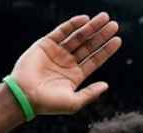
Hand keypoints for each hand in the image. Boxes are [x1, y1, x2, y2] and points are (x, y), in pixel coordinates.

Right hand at [7, 13, 121, 115]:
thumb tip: (106, 85)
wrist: (24, 96)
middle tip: (114, 25)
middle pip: (89, 46)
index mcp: (75, 76)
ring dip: (91, 27)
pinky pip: (62, 31)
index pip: (95, 60)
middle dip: (101, 35)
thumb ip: (90, 94)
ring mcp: (57, 52)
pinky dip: (73, 24)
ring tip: (104, 17)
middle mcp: (68, 62)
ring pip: (78, 36)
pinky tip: (85, 19)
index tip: (118, 40)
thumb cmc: (48, 103)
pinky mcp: (46, 44)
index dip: (106, 50)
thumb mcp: (74, 103)